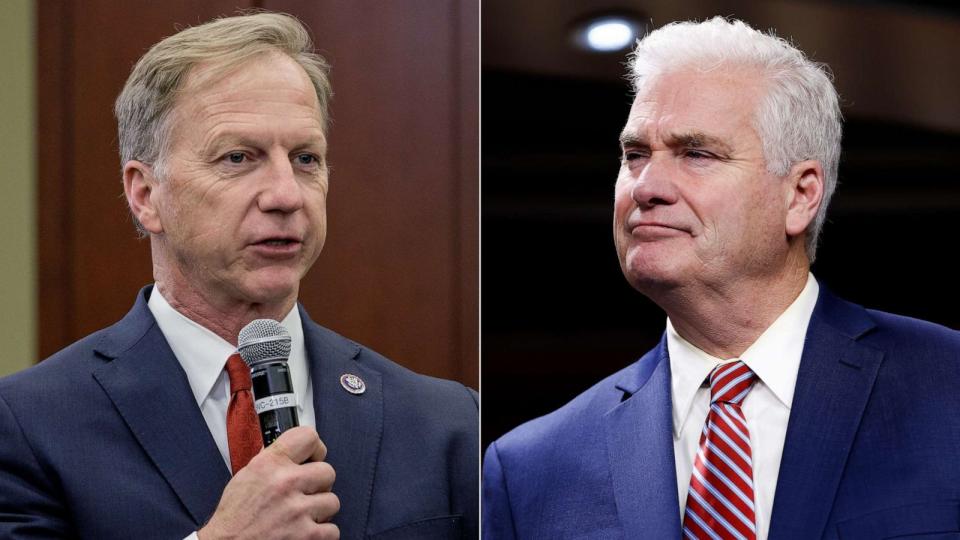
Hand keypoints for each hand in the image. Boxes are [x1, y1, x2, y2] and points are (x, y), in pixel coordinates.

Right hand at [198, 427, 339, 539]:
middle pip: (328, 472)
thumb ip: (272, 461)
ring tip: (301, 516)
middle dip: (318, 484)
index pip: (308, 437)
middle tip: (305, 494)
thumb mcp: (246, 476)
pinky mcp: (307, 535)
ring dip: (320, 511)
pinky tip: (304, 531)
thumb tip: (294, 450)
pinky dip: (321, 533)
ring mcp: (298, 510)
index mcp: (269, 464)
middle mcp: (285, 483)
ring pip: (332, 501)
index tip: (313, 458)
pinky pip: (333, 529)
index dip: (315, 449)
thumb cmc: (235, 517)